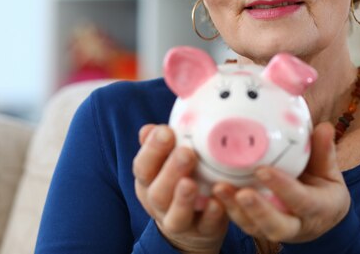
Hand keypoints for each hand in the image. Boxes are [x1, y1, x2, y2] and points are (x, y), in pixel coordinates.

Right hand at [132, 124, 228, 253]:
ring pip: (176, 215)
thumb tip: (149, 129)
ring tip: (191, 183)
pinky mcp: (203, 231)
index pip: (142, 167)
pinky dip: (210, 216)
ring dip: (184, 199)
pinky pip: (205, 226)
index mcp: (148, 182)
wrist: (192, 225)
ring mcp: (180, 221)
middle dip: (171, 171)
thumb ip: (161, 146)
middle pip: (158, 192)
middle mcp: (159, 204)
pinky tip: (216, 203)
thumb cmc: (179, 180)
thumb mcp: (166, 163)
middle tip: (186, 152)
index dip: (152, 150)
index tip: (166, 131)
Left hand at [212, 122, 349, 243]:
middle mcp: (297, 225)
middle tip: (240, 192)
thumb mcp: (329, 172)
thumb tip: (323, 127)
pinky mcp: (258, 228)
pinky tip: (213, 193)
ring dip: (235, 210)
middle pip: (276, 226)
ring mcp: (275, 229)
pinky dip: (227, 210)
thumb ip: (324, 152)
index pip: (301, 201)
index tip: (263, 171)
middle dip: (257, 210)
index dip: (282, 188)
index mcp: (317, 209)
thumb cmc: (323, 189)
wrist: (321, 217)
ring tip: (219, 189)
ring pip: (254, 227)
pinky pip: (242, 223)